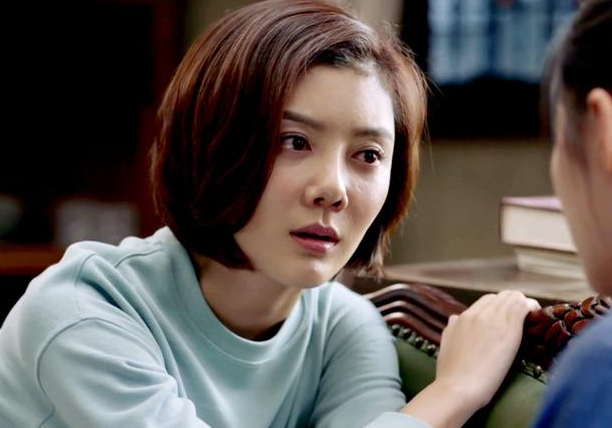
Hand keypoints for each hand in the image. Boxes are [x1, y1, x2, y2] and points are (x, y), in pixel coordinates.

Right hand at [434, 290, 540, 408]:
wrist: (457, 387)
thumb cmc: (450, 373)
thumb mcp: (446, 343)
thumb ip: (453, 328)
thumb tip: (455, 317)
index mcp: (464, 317)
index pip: (488, 300)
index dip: (501, 307)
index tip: (509, 318)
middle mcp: (479, 314)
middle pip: (502, 296)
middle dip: (514, 303)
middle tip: (524, 318)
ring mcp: (493, 320)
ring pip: (514, 297)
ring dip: (525, 305)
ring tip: (533, 318)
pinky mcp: (508, 330)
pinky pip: (523, 306)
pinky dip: (532, 308)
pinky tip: (536, 317)